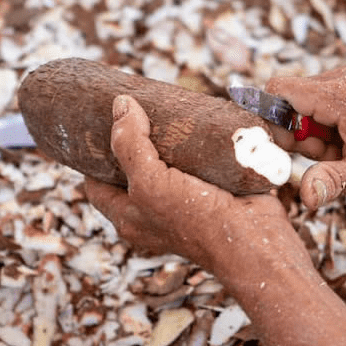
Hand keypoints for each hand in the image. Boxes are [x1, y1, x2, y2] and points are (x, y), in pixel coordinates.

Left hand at [85, 95, 309, 279]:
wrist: (254, 240)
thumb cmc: (196, 221)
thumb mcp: (149, 183)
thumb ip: (130, 145)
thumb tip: (121, 105)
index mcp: (129, 216)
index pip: (96, 183)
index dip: (91, 157)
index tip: (95, 126)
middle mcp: (154, 211)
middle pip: (132, 169)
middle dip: (132, 141)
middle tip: (133, 109)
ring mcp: (185, 201)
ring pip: (168, 163)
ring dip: (169, 139)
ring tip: (165, 107)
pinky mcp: (214, 190)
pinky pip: (199, 162)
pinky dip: (198, 143)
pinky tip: (197, 121)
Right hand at [266, 64, 345, 209]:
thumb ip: (333, 181)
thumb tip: (306, 196)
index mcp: (341, 92)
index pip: (279, 91)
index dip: (271, 120)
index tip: (282, 149)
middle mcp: (342, 78)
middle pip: (290, 100)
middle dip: (296, 134)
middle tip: (326, 157)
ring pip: (304, 106)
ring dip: (312, 135)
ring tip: (341, 153)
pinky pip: (321, 108)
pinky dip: (325, 131)